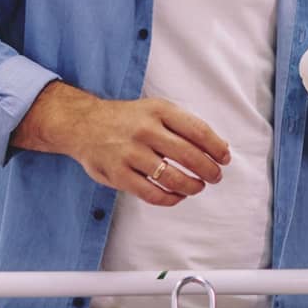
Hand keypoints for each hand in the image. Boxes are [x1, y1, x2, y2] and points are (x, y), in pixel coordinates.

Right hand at [23, 86, 230, 207]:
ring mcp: (130, 153)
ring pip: (172, 178)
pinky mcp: (118, 174)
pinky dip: (170, 198)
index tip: (224, 158)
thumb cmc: (127, 119)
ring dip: (192, 186)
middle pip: (189, 156)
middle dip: (209, 170)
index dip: (216, 148)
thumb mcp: (154, 109)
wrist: (83, 124)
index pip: (198, 131)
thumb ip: (182, 125)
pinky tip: (176, 196)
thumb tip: (216, 147)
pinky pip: (152, 194)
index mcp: (158, 110)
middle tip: (215, 176)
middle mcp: (145, 130)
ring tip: (197, 187)